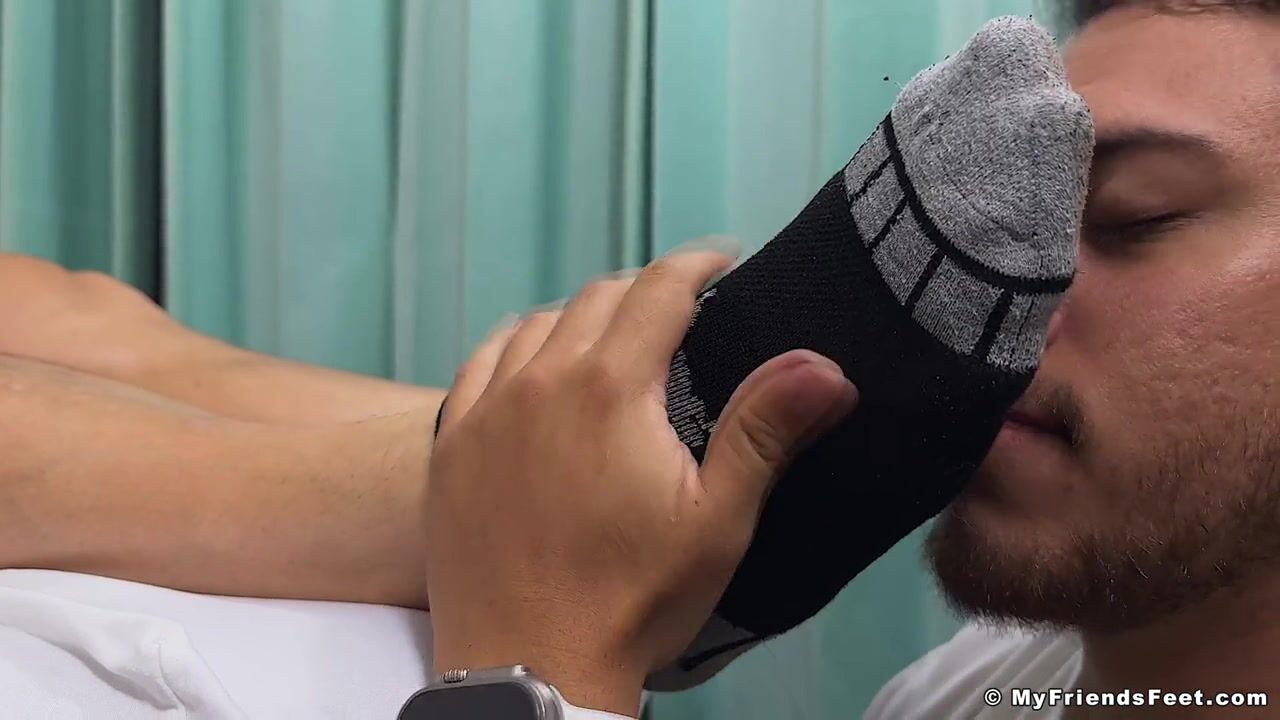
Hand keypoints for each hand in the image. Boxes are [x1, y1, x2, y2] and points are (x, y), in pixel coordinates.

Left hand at [424, 245, 857, 715]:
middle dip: (647, 292)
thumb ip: (765, 431)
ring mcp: (486, 412)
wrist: (531, 668)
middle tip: (681, 311)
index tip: (723, 263)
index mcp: (610, 389)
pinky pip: (482, 364)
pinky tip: (534, 363)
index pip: (659, 290)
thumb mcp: (717, 521)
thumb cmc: (632, 600)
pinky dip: (518, 347)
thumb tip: (823, 366)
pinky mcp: (452, 446)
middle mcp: (540, 382)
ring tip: (615, 338)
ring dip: (583, 317)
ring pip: (538, 324)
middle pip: (598, 298)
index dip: (697, 264)